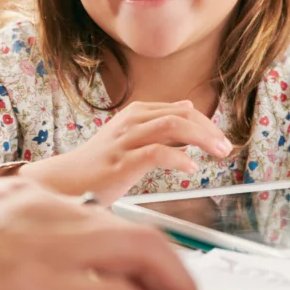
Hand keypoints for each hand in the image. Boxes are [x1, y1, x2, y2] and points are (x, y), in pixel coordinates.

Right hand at [0, 186, 214, 289]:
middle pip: (145, 239)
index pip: (117, 226)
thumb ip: (26, 263)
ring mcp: (44, 247)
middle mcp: (47, 214)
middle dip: (185, 279)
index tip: (174, 288)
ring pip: (145, 260)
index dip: (157, 259)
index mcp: (32, 204)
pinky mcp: (35, 287)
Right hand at [21, 101, 229, 201]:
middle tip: (226, 147)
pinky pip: (156, 153)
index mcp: (136, 114)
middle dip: (209, 129)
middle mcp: (131, 122)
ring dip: (202, 138)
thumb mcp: (130, 135)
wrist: (63, 181)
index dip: (206, 123)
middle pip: (181, 115)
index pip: (181, 110)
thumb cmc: (98, 163)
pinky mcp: (121, 163)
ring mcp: (125, 141)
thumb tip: (189, 107)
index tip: (222, 139)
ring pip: (172, 126)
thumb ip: (159, 123)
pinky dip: (178, 158)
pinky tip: (190, 168)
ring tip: (218, 152)